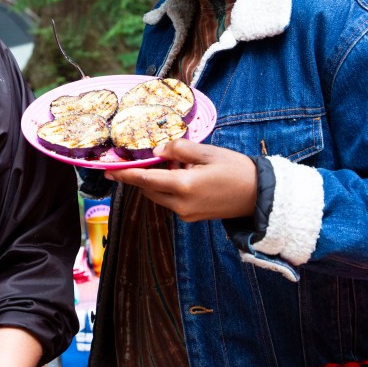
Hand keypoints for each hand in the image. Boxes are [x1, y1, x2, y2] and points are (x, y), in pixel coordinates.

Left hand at [105, 139, 257, 221]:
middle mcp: (181, 204)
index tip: (108, 171)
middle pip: (149, 189)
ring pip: (159, 196)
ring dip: (157, 181)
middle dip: (142, 175)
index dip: (125, 175)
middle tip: (139, 158)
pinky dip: (168, 188)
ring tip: (172, 162)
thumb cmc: (236, 170)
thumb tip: (158, 150)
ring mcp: (186, 214)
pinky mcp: (192, 217)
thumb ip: (180, 149)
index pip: (145, 179)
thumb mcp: (208, 152)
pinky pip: (171, 201)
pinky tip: (182, 174)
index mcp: (184, 186)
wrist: (259, 195)